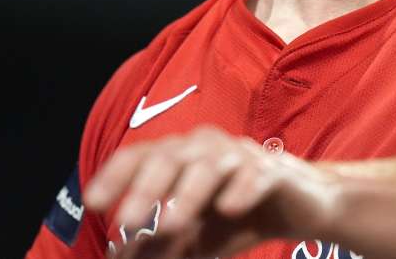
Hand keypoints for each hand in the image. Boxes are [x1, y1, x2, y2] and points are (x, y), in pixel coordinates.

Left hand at [83, 126, 342, 257]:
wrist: (302, 207)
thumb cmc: (239, 215)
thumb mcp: (194, 237)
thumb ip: (159, 245)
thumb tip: (117, 256)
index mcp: (182, 156)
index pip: (142, 156)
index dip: (116, 176)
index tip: (92, 203)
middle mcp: (207, 147)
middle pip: (171, 157)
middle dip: (146, 190)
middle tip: (125, 223)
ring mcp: (242, 155)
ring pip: (210, 164)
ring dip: (187, 194)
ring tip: (168, 224)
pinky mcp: (275, 171)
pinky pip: (256, 174)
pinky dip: (241, 189)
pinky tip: (228, 208)